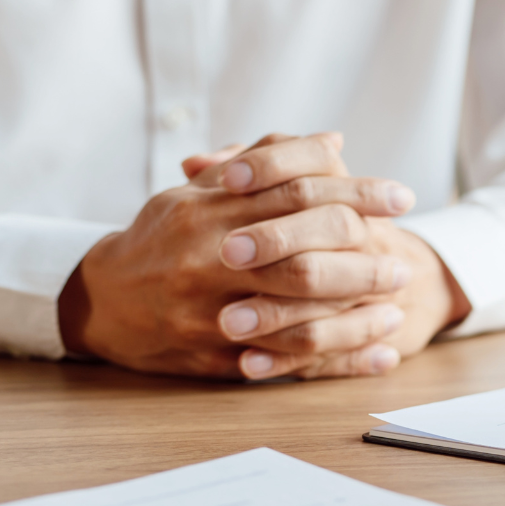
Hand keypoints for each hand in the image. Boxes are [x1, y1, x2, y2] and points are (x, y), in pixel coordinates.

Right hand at [60, 133, 466, 378]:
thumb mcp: (200, 191)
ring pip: (298, 315)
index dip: (355, 194)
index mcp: (210, 211)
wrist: (101, 301)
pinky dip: (340, 362)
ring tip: (396, 310)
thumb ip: (264, 165)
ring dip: (356, 316)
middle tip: (402, 262)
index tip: (400, 198)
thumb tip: (333, 142)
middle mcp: (210, 260)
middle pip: (302, 256)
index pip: (296, 194)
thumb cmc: (161, 238)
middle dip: (362, 261)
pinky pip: (289, 363)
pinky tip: (380, 357)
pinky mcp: (216, 356)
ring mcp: (211, 312)